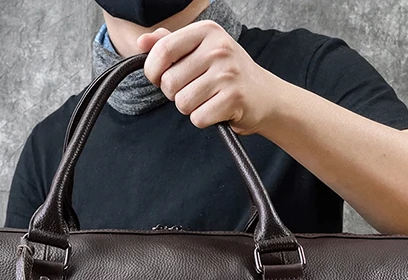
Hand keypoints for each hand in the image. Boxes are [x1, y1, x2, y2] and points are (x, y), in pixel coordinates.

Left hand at [137, 20, 277, 134]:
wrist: (265, 96)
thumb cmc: (227, 74)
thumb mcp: (201, 50)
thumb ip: (170, 44)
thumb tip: (141, 42)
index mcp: (207, 31)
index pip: (163, 50)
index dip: (152, 70)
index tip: (158, 78)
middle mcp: (218, 49)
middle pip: (169, 82)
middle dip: (174, 93)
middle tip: (194, 90)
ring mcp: (227, 74)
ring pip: (182, 103)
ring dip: (189, 108)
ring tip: (206, 99)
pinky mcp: (233, 99)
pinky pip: (198, 118)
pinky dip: (203, 120)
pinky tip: (216, 110)